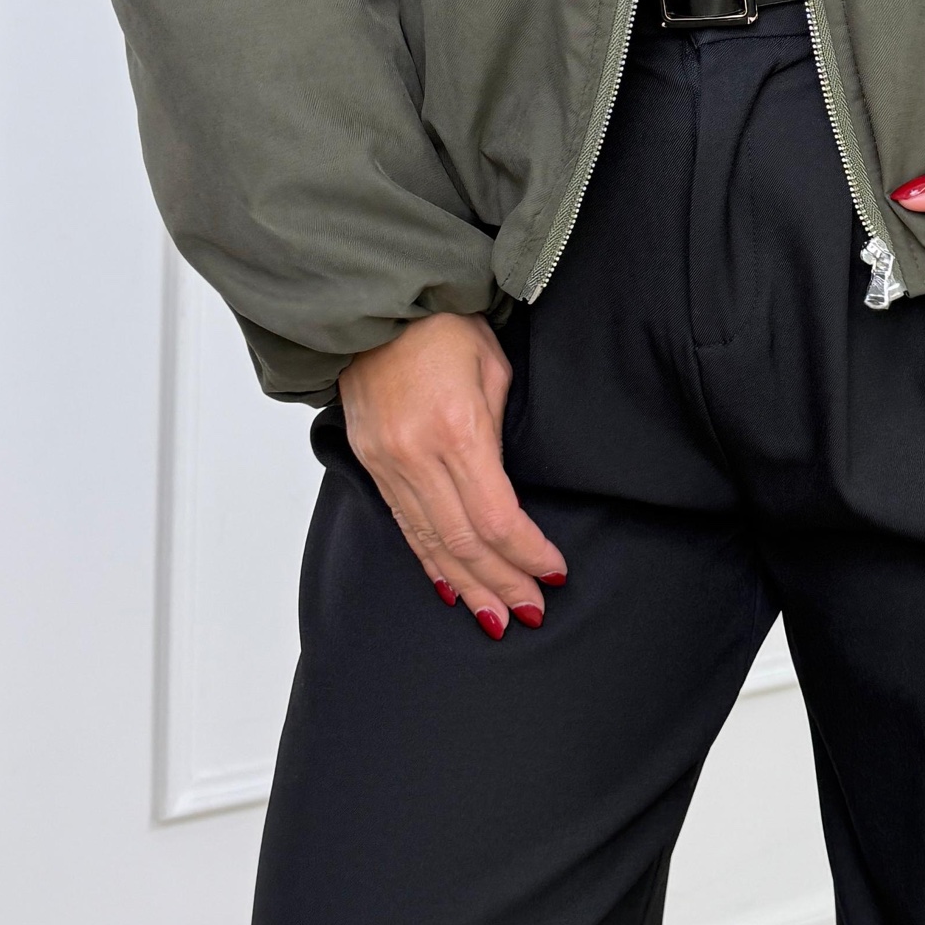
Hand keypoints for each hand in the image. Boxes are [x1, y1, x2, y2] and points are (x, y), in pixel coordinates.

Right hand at [338, 312, 565, 638]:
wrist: (374, 306)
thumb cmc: (442, 325)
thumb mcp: (492, 368)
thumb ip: (499, 433)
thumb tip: (506, 485)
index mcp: (455, 427)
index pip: (495, 515)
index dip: (526, 552)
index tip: (553, 572)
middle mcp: (416, 454)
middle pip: (463, 541)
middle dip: (501, 582)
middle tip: (530, 611)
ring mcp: (388, 462)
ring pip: (430, 542)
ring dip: (466, 585)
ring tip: (496, 618)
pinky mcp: (370, 463)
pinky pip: (404, 525)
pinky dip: (430, 561)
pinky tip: (450, 587)